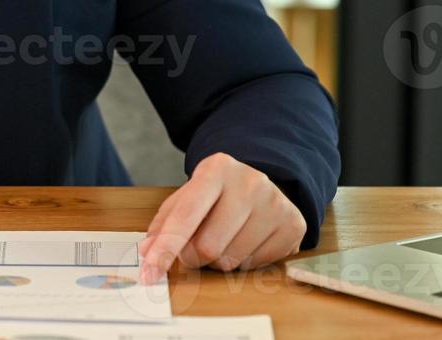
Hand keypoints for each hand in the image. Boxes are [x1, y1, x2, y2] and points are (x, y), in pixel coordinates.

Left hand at [137, 152, 305, 280]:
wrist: (260, 184)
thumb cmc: (215, 195)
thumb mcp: (187, 198)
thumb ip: (165, 224)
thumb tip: (147, 252)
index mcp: (216, 168)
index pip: (186, 216)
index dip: (165, 249)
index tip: (149, 274)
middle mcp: (249, 182)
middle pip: (208, 247)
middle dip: (194, 257)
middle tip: (195, 247)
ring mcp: (276, 203)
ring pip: (231, 261)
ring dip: (219, 261)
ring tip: (225, 239)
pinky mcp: (293, 225)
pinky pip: (256, 267)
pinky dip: (244, 263)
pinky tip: (247, 242)